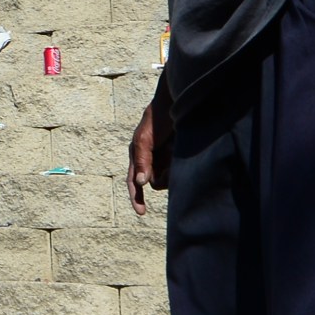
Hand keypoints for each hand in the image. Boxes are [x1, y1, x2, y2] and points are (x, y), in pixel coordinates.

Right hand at [126, 86, 171, 215]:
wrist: (178, 101)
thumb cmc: (157, 118)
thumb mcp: (144, 139)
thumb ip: (142, 161)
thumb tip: (141, 183)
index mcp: (137, 154)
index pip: (133, 181)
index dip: (136, 198)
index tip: (141, 213)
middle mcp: (150, 158)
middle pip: (153, 181)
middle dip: (162, 173)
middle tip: (169, 154)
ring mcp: (164, 158)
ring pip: (167, 178)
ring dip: (172, 168)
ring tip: (176, 147)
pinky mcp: (177, 156)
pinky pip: (177, 171)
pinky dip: (179, 165)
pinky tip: (181, 149)